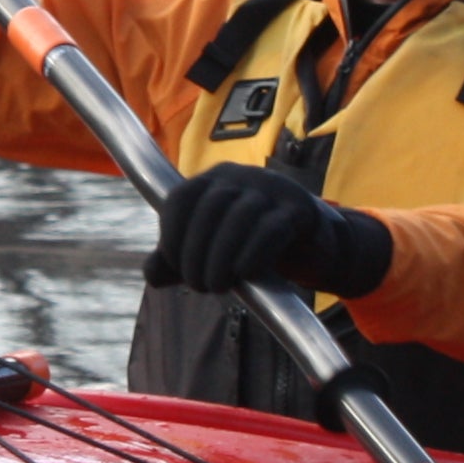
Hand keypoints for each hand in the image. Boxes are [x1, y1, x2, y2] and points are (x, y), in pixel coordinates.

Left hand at [145, 162, 396, 297]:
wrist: (312, 244)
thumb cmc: (253, 243)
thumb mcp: (212, 250)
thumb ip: (178, 260)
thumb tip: (151, 275)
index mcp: (213, 179)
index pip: (180, 199)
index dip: (171, 236)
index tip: (175, 268)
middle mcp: (240, 176)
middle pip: (208, 209)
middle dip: (196, 254)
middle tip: (199, 285)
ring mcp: (272, 189)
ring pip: (239, 218)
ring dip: (221, 259)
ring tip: (217, 286)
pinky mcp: (298, 209)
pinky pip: (270, 229)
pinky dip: (251, 255)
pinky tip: (244, 274)